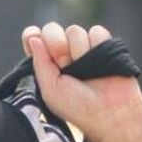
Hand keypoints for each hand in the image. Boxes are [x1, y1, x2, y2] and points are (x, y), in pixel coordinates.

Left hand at [21, 22, 141, 141]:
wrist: (110, 111)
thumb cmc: (78, 107)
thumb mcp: (50, 91)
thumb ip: (39, 64)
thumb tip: (33, 37)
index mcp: (47, 64)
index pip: (34, 38)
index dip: (31, 35)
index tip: (33, 38)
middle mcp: (64, 53)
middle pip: (52, 29)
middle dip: (56, 43)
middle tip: (65, 65)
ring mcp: (83, 48)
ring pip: (75, 31)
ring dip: (80, 51)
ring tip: (88, 72)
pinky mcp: (104, 45)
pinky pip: (96, 32)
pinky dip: (97, 46)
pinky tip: (102, 63)